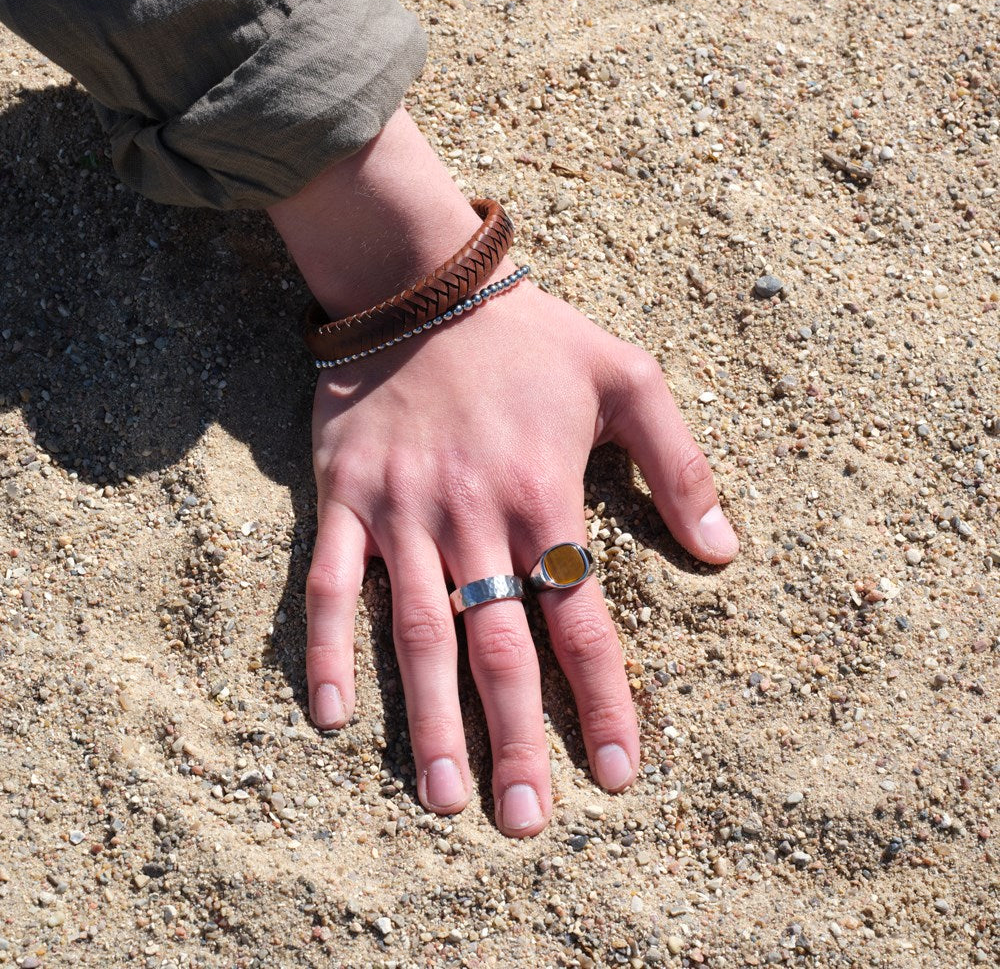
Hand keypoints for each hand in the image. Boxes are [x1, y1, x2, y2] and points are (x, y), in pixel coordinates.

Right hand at [302, 273, 737, 835]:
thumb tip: (721, 552)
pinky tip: (333, 715)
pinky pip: (331, 585)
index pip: (581, 619)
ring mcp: (403, 513)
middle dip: (515, 739)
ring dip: (430, 719)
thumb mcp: (629, 377)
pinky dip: (328, 648)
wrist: (423, 287)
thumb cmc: (532, 337)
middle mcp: (473, 518)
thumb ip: (681, 463)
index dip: (602, 699)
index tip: (616, 772)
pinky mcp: (346, 500)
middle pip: (498, 646)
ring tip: (442, 798)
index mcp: (544, 495)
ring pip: (416, 633)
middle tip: (524, 821)